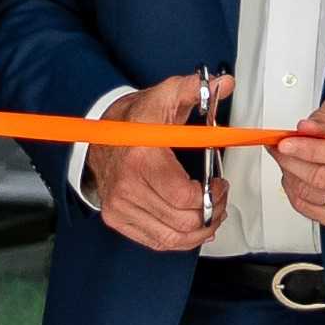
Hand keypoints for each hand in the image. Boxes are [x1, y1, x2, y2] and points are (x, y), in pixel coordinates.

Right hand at [79, 73, 226, 252]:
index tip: (219, 185)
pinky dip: (181, 240)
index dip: (211, 197)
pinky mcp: (116, 218)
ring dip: (200, 230)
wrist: (100, 135)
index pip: (184, 198)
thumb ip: (195, 90)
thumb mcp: (163, 97)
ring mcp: (119, 206)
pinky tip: (192, 228)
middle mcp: (126, 188)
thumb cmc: (132, 120)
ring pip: (173, 238)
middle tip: (219, 199)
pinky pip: (157, 242)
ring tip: (210, 214)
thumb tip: (224, 83)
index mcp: (140, 160)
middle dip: (211, 212)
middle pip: (183, 221)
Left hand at [265, 92, 324, 232]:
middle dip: (293, 162)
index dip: (310, 149)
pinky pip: (314, 213)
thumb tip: (307, 128)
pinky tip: (296, 178)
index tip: (287, 143)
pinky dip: (297, 195)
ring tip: (288, 160)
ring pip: (316, 197)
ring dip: (292, 177)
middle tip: (280, 149)